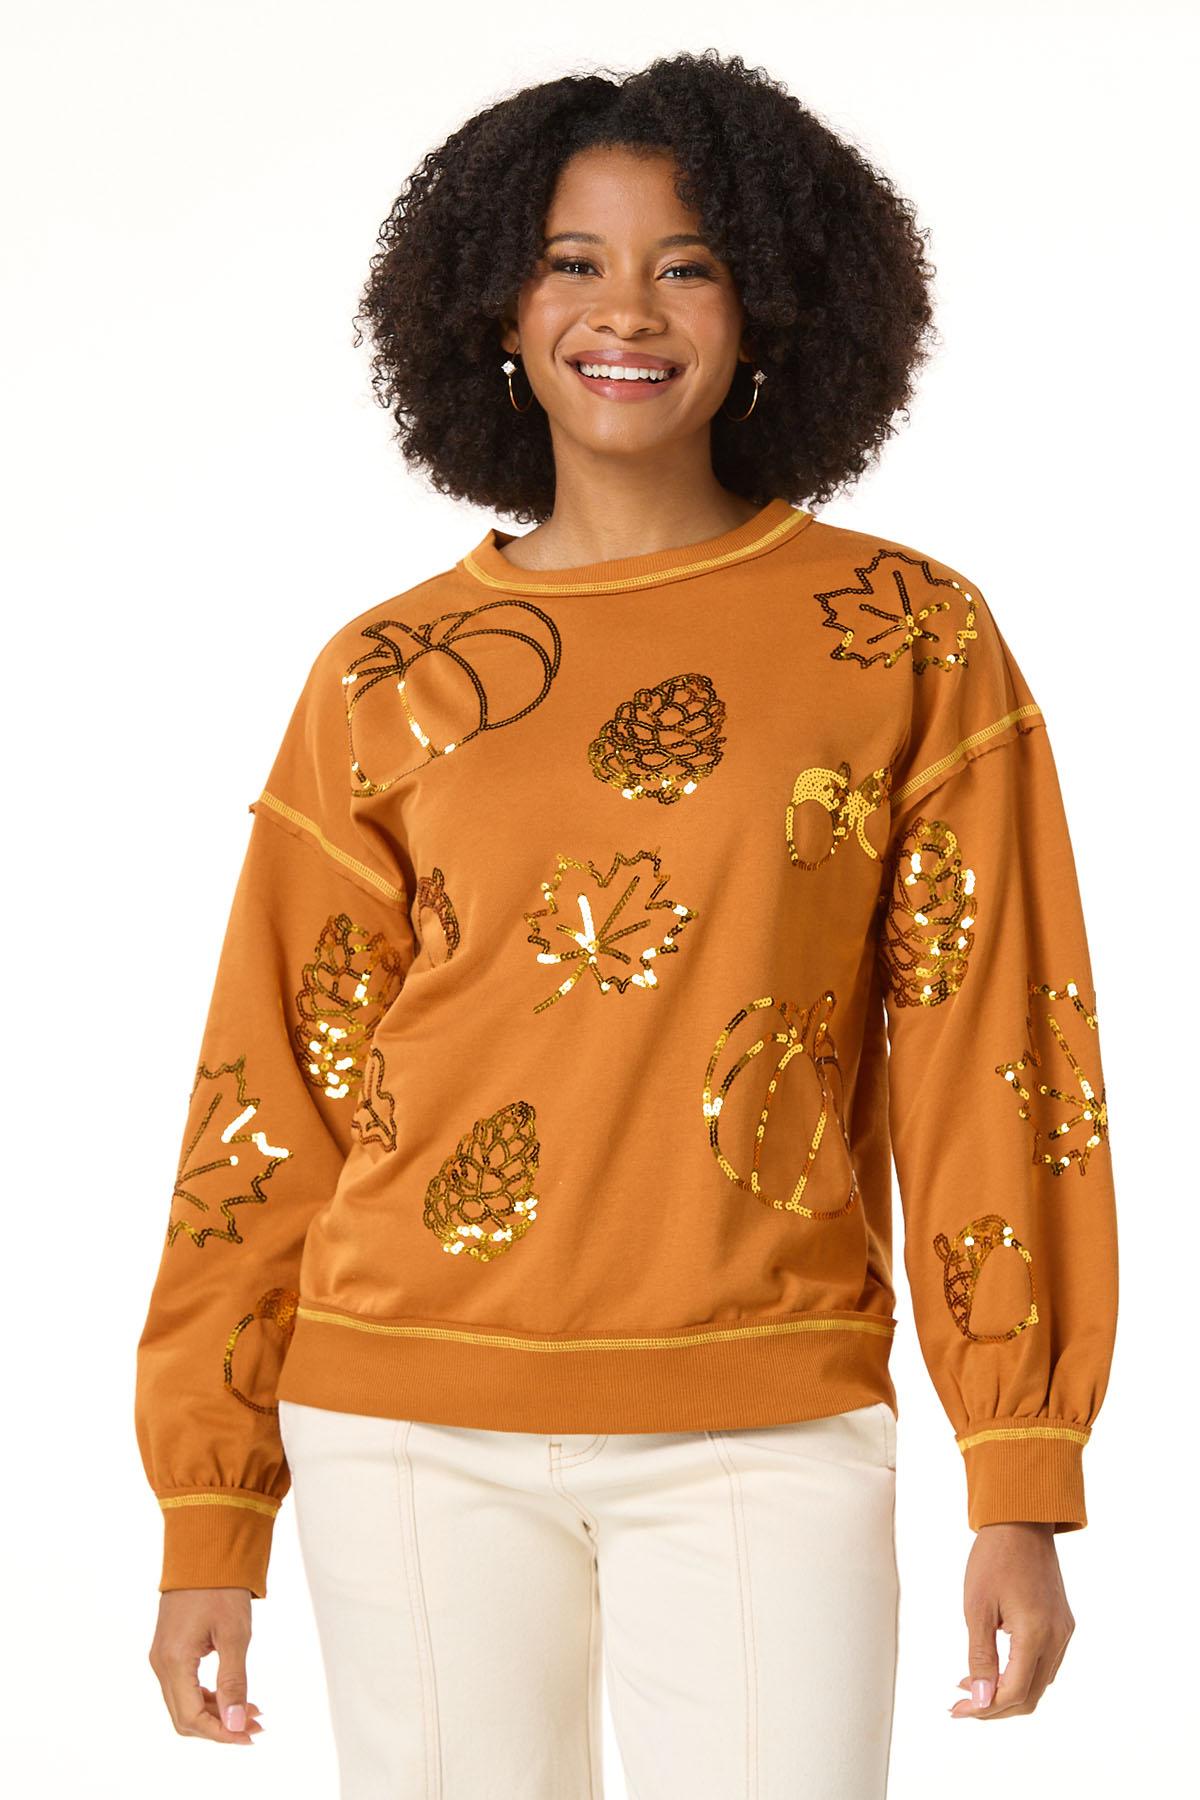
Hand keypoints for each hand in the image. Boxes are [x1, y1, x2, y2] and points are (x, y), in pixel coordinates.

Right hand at [148, 1587, 265, 1743]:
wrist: (204, 1549)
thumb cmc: (221, 1586)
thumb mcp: (235, 1634)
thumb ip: (233, 1681)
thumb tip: (236, 1723)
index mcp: (174, 1660)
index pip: (192, 1717)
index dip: (221, 1733)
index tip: (250, 1735)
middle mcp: (161, 1663)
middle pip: (185, 1716)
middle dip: (220, 1727)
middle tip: (255, 1726)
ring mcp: (162, 1656)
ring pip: (184, 1703)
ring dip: (216, 1713)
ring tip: (251, 1711)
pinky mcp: (169, 1650)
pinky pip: (184, 1686)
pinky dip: (208, 1696)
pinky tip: (233, 1695)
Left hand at [950, 1521, 1074, 1719]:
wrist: (1021, 1521)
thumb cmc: (994, 1558)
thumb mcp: (977, 1607)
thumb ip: (980, 1658)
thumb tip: (980, 1701)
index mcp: (1036, 1634)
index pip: (1014, 1692)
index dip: (984, 1708)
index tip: (957, 1709)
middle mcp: (1057, 1638)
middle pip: (1030, 1696)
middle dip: (995, 1708)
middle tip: (961, 1706)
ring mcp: (1063, 1631)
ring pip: (1039, 1684)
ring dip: (1007, 1693)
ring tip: (971, 1688)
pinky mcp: (1062, 1624)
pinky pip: (1044, 1664)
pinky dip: (1020, 1675)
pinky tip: (995, 1669)